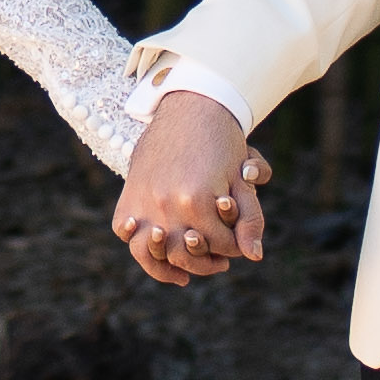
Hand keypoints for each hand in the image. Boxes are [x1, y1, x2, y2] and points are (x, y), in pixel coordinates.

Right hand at [114, 90, 266, 285]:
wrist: (191, 105)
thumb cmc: (223, 141)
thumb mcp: (242, 179)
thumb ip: (250, 219)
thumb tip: (254, 257)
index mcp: (197, 202)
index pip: (221, 245)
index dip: (235, 247)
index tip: (238, 244)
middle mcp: (165, 204)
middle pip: (187, 254)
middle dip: (208, 261)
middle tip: (220, 262)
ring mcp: (143, 200)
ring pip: (150, 253)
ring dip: (168, 267)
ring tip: (184, 273)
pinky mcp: (128, 194)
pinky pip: (125, 230)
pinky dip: (138, 242)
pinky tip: (155, 248)